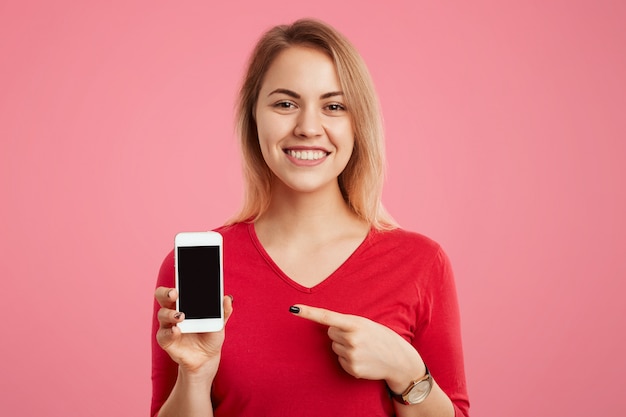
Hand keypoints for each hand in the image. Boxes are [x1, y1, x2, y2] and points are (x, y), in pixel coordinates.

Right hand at [154, 287, 233, 374]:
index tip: (182, 275)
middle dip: (166, 292)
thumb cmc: (210, 335)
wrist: (207, 357)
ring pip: (162, 314)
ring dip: (170, 313)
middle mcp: (173, 310)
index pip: (178, 287)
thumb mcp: (220, 322)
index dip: (178, 280)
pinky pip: (163, 334)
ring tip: (181, 316)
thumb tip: (227, 298)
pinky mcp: (165, 340)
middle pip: (162, 296)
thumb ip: (223, 311)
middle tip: (174, 293)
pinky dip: (170, 332)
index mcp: (185, 302)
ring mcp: (168, 325)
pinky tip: (177, 330)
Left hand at [290, 305, 424, 391]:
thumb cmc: (380, 337)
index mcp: (355, 323)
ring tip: (362, 348)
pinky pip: (339, 360)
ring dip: (344, 347)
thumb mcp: (366, 324)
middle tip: (358, 337)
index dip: (309, 313)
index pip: (327, 316)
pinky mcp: (351, 368)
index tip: (293, 309)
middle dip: (340, 334)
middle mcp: (351, 339)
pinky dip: (348, 359)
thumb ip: (348, 324)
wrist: (398, 360)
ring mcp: (351, 354)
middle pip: (330, 333)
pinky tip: (362, 358)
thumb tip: (328, 329)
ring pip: (334, 347)